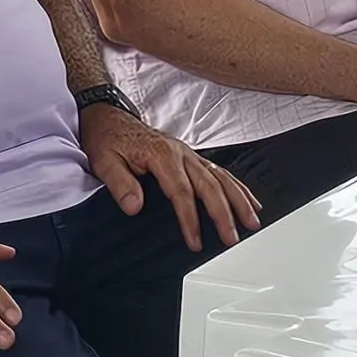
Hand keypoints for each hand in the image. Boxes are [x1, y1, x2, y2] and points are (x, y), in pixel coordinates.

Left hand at [81, 102, 259, 251]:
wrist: (109, 116)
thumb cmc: (107, 139)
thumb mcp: (104, 161)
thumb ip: (120, 184)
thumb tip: (134, 207)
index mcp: (161, 154)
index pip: (181, 191)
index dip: (190, 218)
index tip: (195, 240)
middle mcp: (180, 152)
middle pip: (209, 185)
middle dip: (223, 213)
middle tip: (231, 237)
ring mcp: (188, 153)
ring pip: (221, 176)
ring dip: (238, 199)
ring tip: (252, 221)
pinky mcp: (190, 156)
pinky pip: (219, 171)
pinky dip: (236, 186)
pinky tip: (248, 200)